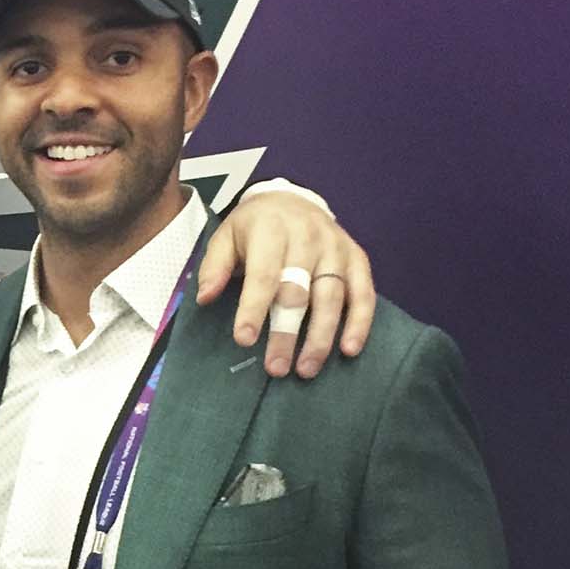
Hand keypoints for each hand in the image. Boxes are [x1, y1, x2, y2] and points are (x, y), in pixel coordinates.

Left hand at [196, 190, 374, 378]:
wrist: (292, 199)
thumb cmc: (255, 227)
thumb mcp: (226, 237)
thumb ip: (214, 267)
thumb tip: (205, 298)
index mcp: (271, 229)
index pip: (264, 274)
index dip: (254, 308)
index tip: (244, 339)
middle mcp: (308, 236)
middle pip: (298, 291)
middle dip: (286, 333)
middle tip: (276, 367)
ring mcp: (336, 248)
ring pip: (332, 297)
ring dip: (320, 338)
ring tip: (306, 368)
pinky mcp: (357, 258)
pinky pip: (364, 294)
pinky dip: (360, 323)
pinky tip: (348, 349)